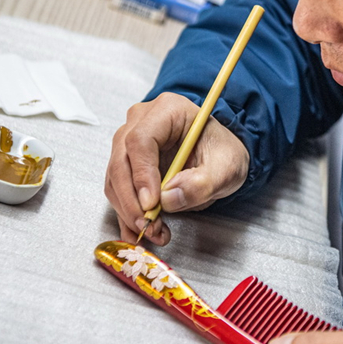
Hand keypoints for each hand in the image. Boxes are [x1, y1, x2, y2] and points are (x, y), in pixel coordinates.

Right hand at [104, 92, 249, 245]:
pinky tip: (141, 232)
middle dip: (132, 200)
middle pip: (121, 161)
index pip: (141, 140)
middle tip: (148, 224)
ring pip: (115, 179)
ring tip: (154, 232)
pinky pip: (118, 190)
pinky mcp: (127, 164)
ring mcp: (129, 142)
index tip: (151, 203)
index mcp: (168, 110)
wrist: (221, 156)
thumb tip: (169, 199)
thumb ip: (202, 183)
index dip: (142, 175)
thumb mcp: (227, 167)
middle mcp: (141, 122)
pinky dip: (127, 214)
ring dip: (129, 211)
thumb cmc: (223, 152)